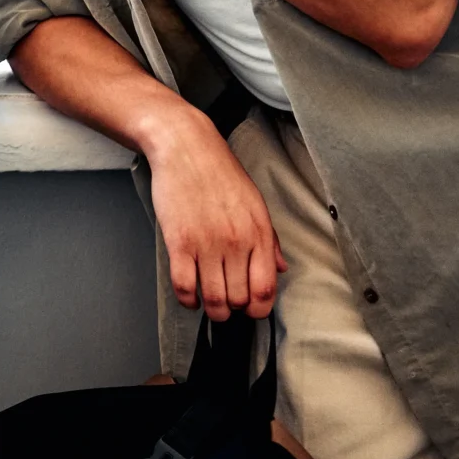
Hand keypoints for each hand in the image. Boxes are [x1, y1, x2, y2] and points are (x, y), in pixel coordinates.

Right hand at [147, 117, 285, 320]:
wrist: (185, 147)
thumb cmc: (219, 172)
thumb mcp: (255, 203)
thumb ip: (269, 240)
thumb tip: (280, 268)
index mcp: (258, 233)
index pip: (265, 289)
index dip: (259, 309)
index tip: (251, 310)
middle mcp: (235, 242)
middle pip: (239, 298)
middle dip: (234, 310)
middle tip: (228, 304)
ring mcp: (206, 243)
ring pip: (213, 298)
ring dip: (212, 310)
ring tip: (210, 305)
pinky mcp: (178, 241)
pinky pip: (184, 285)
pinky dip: (187, 299)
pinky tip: (190, 296)